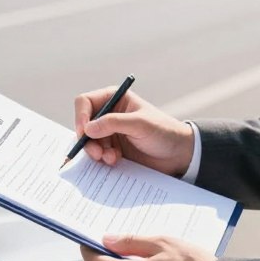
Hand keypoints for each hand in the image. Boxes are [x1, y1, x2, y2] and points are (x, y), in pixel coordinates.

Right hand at [74, 87, 192, 176]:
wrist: (179, 154)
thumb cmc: (163, 132)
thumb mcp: (139, 124)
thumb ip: (113, 123)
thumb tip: (87, 129)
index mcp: (114, 99)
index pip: (85, 102)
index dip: (81, 117)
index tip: (84, 133)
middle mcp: (108, 114)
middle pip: (83, 124)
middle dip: (88, 140)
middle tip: (97, 154)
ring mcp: (110, 133)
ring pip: (88, 142)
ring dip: (96, 152)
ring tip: (111, 158)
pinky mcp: (113, 149)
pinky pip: (97, 154)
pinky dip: (102, 159)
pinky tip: (115, 161)